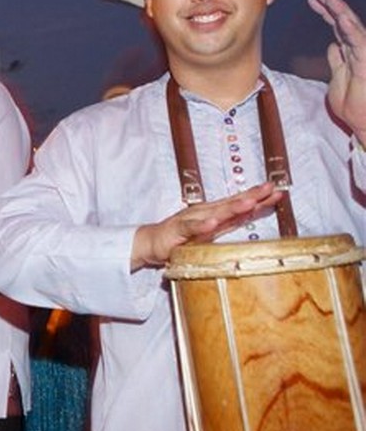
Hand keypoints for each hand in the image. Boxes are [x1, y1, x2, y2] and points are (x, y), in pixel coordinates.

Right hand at [130, 182, 282, 269]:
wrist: (152, 242)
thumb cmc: (182, 237)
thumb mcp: (211, 229)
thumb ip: (231, 221)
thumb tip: (254, 212)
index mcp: (214, 213)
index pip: (240, 203)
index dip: (258, 197)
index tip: (278, 191)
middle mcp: (205, 213)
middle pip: (232, 203)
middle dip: (251, 196)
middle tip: (270, 188)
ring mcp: (191, 220)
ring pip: (214, 213)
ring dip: (232, 208)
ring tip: (249, 203)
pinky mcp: (177, 231)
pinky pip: (191, 228)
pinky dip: (202, 226)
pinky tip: (212, 223)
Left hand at [308, 0, 365, 143]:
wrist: (365, 124)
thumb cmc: (354, 106)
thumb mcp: (337, 80)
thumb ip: (336, 62)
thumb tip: (333, 46)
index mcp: (350, 54)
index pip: (337, 28)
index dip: (326, 12)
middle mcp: (359, 51)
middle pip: (344, 23)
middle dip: (332, 5)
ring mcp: (364, 56)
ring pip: (352, 28)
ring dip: (340, 10)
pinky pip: (358, 43)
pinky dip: (350, 29)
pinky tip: (342, 17)